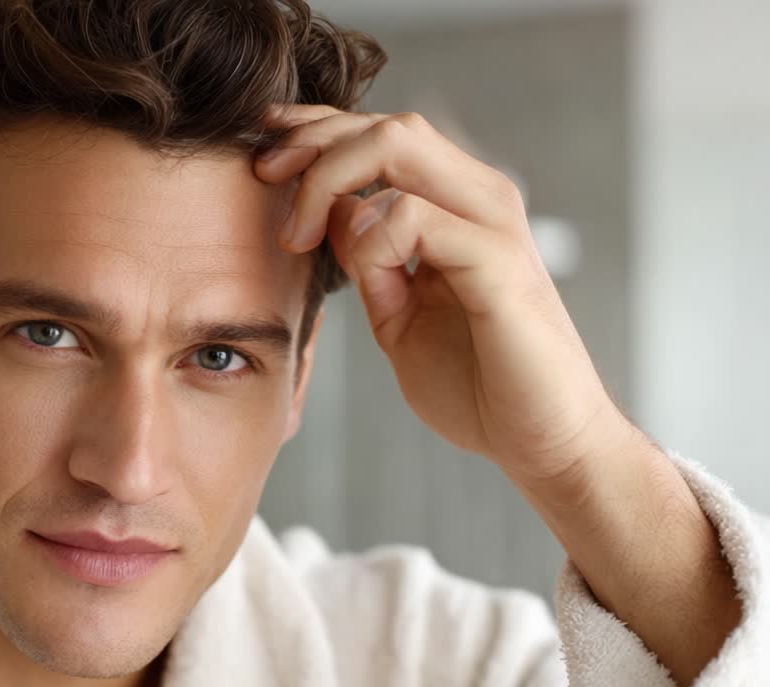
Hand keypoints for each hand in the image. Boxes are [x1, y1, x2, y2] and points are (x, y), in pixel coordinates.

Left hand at [254, 104, 635, 502]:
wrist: (539, 443)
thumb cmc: (477, 384)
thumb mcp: (397, 314)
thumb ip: (368, 262)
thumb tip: (329, 212)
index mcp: (458, 205)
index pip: (384, 136)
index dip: (318, 133)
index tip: (264, 159)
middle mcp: (480, 199)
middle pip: (387, 125)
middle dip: (313, 139)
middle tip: (264, 174)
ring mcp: (493, 224)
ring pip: (399, 144)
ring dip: (329, 179)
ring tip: (296, 236)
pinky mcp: (499, 263)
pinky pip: (416, 216)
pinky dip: (370, 236)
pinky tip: (358, 270)